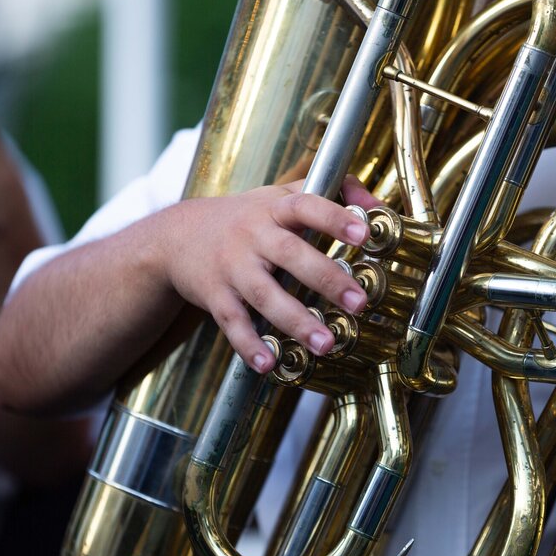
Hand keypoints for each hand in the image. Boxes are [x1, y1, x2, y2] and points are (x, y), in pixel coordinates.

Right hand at [159, 175, 382, 372]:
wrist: (177, 236)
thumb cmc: (247, 217)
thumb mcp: (284, 195)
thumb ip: (334, 192)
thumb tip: (378, 206)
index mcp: (275, 209)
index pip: (307, 205)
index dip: (335, 218)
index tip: (363, 234)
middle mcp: (253, 236)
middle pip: (291, 255)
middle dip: (326, 279)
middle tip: (358, 303)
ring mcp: (232, 267)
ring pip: (265, 294)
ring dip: (296, 321)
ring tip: (326, 344)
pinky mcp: (215, 296)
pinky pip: (232, 323)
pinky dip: (248, 344)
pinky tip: (268, 363)